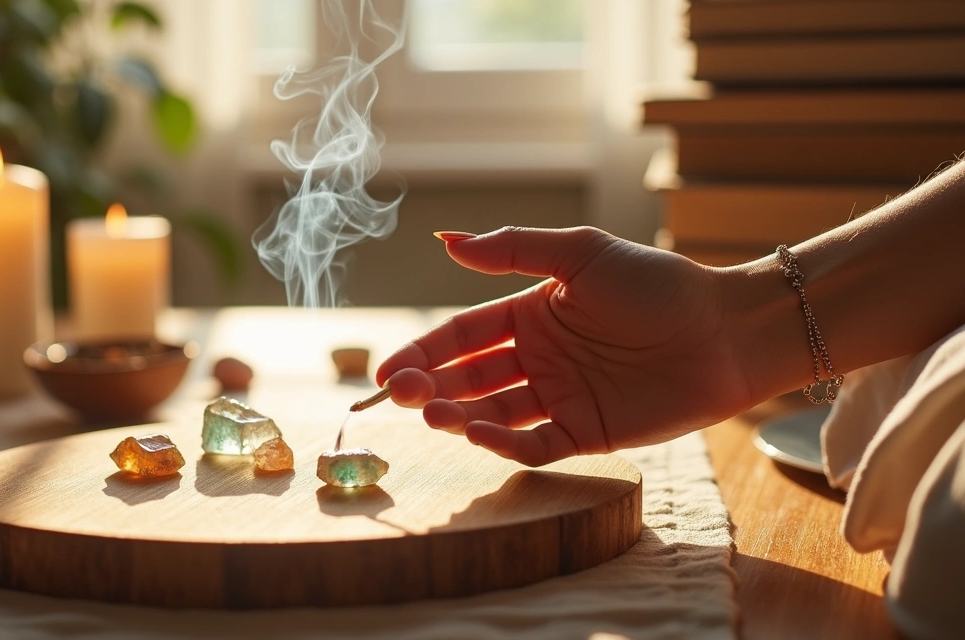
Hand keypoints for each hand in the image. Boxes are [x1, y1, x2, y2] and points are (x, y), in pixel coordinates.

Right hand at [376, 226, 753, 466]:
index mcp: (531, 314)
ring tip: (433, 414)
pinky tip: (479, 435)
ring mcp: (561, 398)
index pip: (462, 336)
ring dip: (458, 416)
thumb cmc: (656, 284)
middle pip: (469, 378)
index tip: (385, 371)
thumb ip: (513, 250)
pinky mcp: (588, 433)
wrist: (725, 330)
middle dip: (430, 387)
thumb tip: (445, 239)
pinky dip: (504, 444)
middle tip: (403, 396)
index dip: (422, 352)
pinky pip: (535, 444)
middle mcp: (539, 359)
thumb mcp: (580, 254)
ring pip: (493, 413)